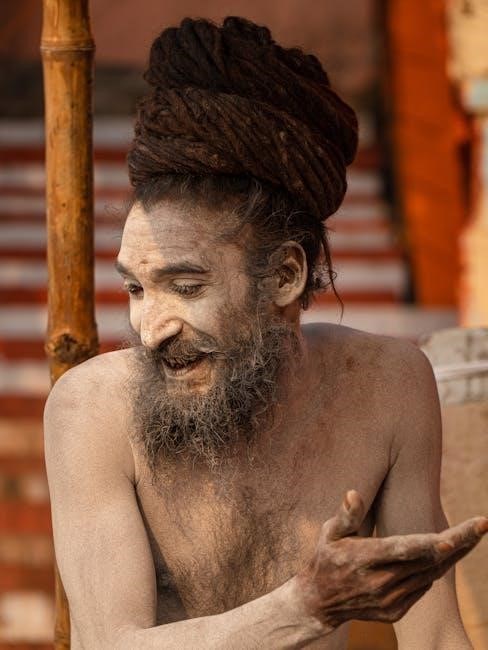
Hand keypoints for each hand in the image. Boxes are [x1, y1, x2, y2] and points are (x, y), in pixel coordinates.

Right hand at [294, 490, 487, 628]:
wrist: (319, 602)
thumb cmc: (324, 558)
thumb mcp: (328, 533)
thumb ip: (346, 515)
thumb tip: (352, 492)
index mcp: (363, 559)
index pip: (401, 550)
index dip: (427, 545)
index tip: (450, 537)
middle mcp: (379, 583)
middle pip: (427, 561)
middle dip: (458, 542)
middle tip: (482, 524)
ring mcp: (389, 600)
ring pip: (431, 574)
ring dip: (454, 554)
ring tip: (474, 533)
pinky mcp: (395, 611)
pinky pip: (423, 587)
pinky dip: (437, 569)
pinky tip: (447, 553)